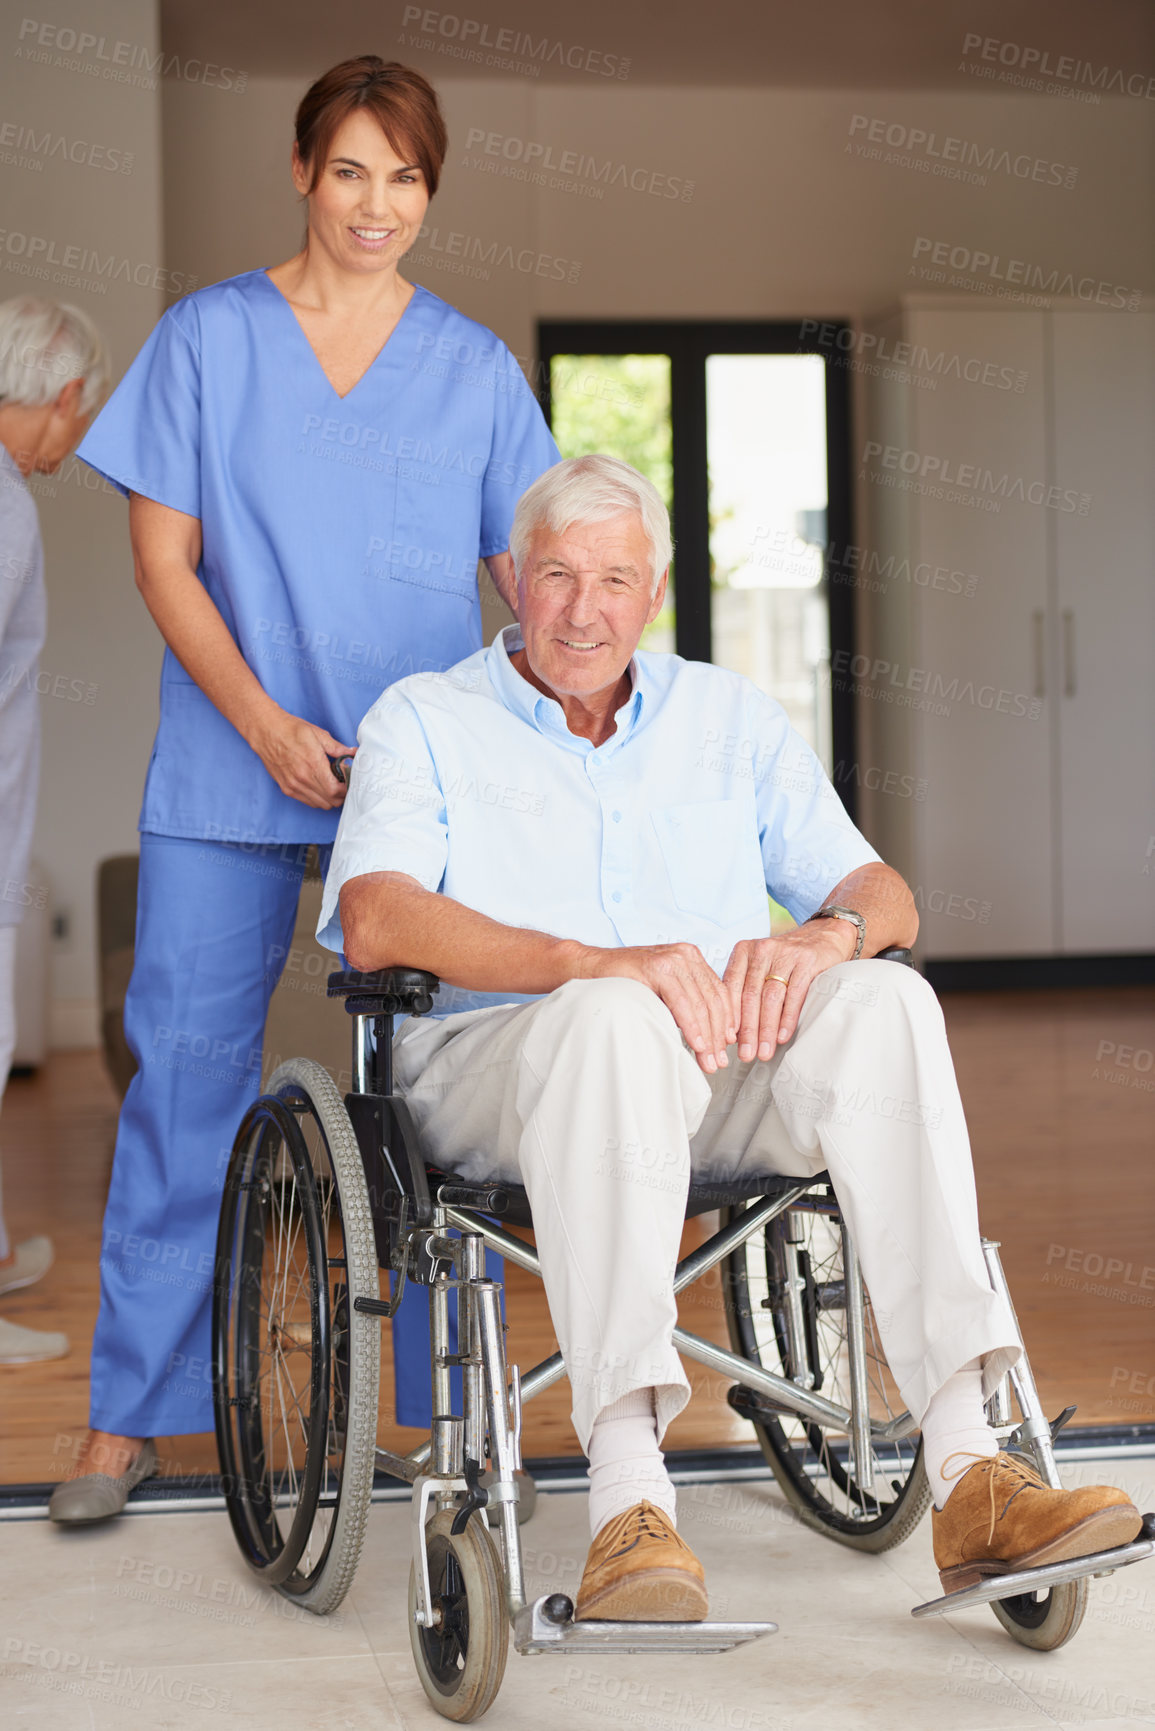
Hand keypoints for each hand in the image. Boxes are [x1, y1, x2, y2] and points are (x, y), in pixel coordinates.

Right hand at [250, 710, 357, 809]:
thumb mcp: (318, 734)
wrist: (266, 731)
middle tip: (344, 783)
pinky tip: (319, 785)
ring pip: (319, 804)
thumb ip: (338, 748)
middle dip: (341, 795)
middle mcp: (302, 779)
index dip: (346, 789)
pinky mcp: (286, 788)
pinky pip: (307, 801)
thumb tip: (353, 753)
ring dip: (329, 798)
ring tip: (332, 784)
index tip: (350, 781)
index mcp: (313, 765)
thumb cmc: (291, 730)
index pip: (335, 790)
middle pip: (330, 801)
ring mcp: (293, 786)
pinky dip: (317, 798)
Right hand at [578, 942, 736, 1073]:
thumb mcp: (663, 990)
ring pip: (701, 1003)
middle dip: (718, 1036)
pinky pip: (682, 1001)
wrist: (590, 969)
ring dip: (708, 1036)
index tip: (727, 1045)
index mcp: (691, 958)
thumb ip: (685, 1001)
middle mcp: (685, 955)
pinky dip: (692, 1025)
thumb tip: (711, 1033)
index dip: (727, 1021)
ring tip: (708, 1060)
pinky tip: (696, 1043)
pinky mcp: (657, 967)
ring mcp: (672, 959)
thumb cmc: (625, 982)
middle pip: (713, 1000)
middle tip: (718, 1061)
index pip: (719, 992)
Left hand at [723, 920, 856, 1060]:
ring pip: (771, 997)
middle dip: (748, 1030)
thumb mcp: (761, 966)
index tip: (726, 1042)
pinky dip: (787, 1018)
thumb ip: (745, 989)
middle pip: (750, 996)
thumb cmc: (787, 959)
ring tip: (764, 1051)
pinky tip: (782, 1035)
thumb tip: (733, 1031)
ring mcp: (785, 954)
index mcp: (743, 952)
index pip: (730, 988)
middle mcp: (762, 950)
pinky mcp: (807, 961)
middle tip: (746, 1054)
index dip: (728, 1017)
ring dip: (766, 1029)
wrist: (823, 936)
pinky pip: (795, 994)